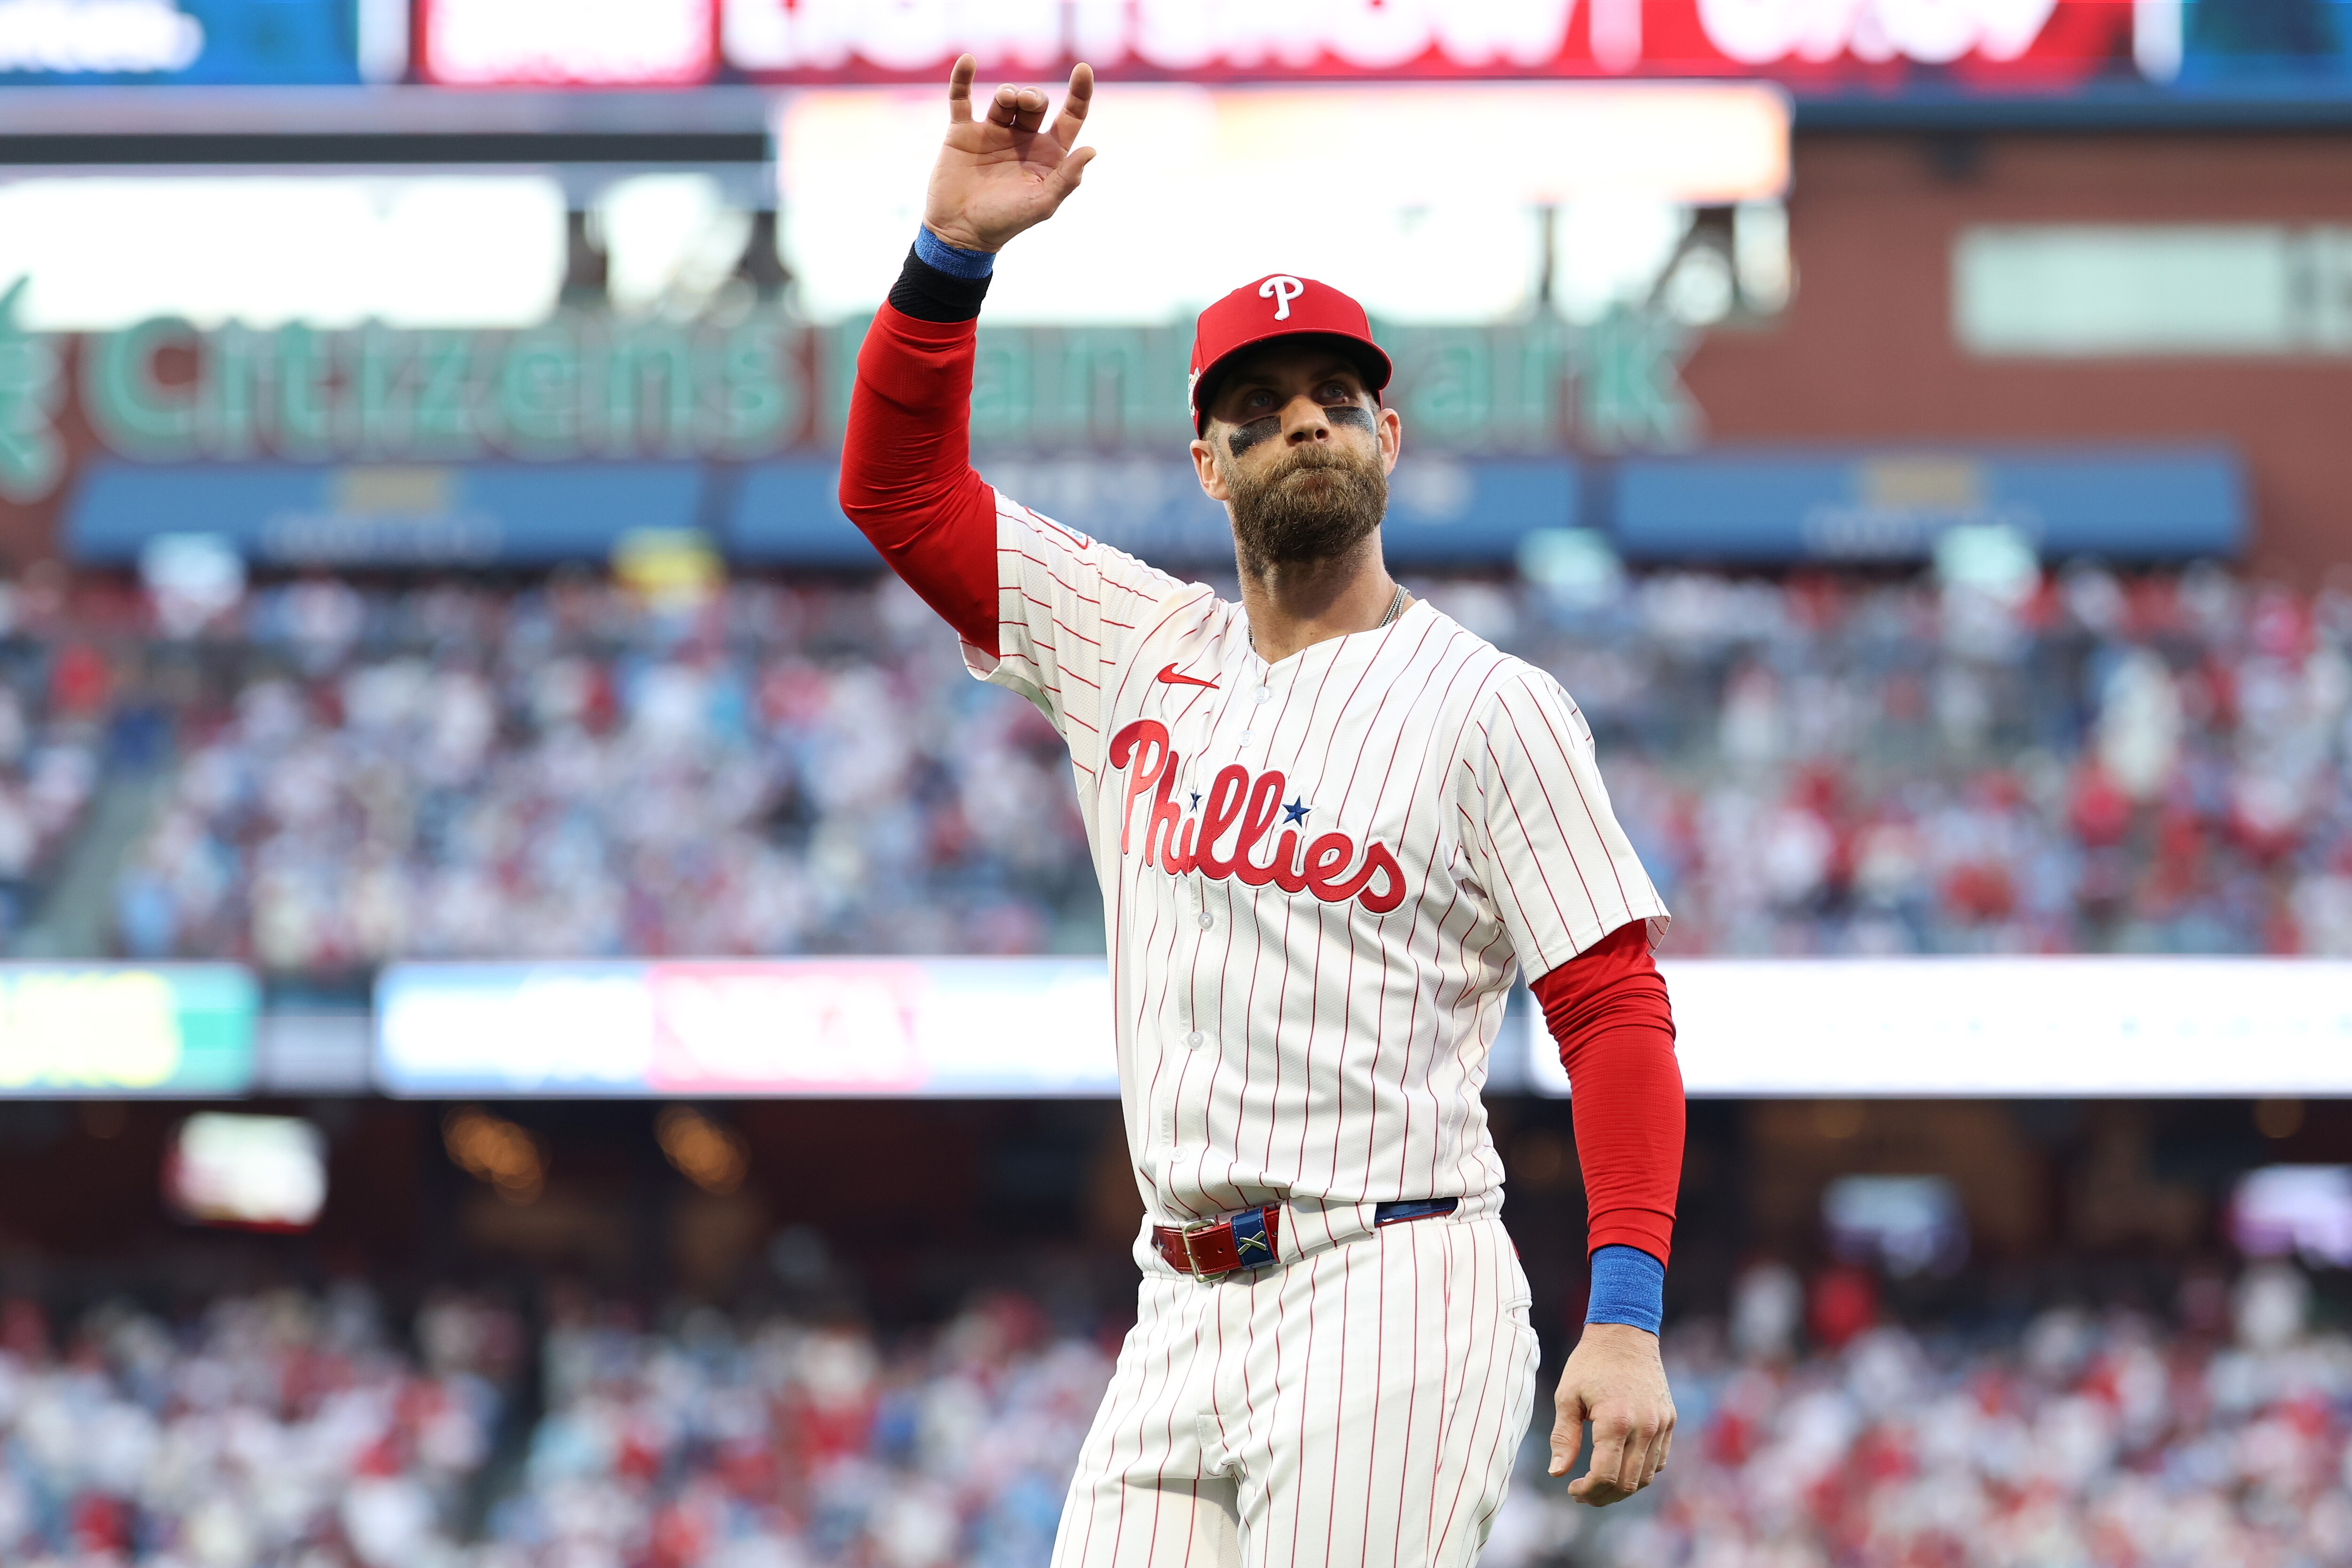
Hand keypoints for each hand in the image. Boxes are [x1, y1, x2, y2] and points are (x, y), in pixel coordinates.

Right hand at [923, 55, 1096, 253]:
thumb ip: (1067, 179)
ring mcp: (992, 133)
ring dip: (1008, 94)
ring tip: (1006, 100)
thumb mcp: (1041, 205)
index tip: (1083, 69)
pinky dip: (963, 78)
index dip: (1080, 93)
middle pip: (1036, 103)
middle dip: (1034, 97)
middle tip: (1026, 103)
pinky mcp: (963, 132)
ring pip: (1005, 99)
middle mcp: (1022, 139)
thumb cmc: (1004, 222)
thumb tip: (1091, 149)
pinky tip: (967, 60)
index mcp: (1047, 154)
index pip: (1071, 117)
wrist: (959, 232)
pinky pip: (962, 98)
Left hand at [1549, 1321, 1675, 1505]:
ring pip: (1647, 1476)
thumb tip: (1557, 1472)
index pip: (1605, 1475)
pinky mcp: (1669, 1419)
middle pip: (1628, 1483)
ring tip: (1600, 1485)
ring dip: (1623, 1488)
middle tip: (1583, 1494)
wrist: (1625, 1333)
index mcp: (1615, 1420)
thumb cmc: (1590, 1363)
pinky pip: (1659, 1459)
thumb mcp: (1567, 1396)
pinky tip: (1621, 1466)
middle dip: (1603, 1496)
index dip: (1588, 1491)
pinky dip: (1641, 1471)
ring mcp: (1661, 1424)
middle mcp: (1644, 1426)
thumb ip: (1563, 1437)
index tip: (1572, 1490)